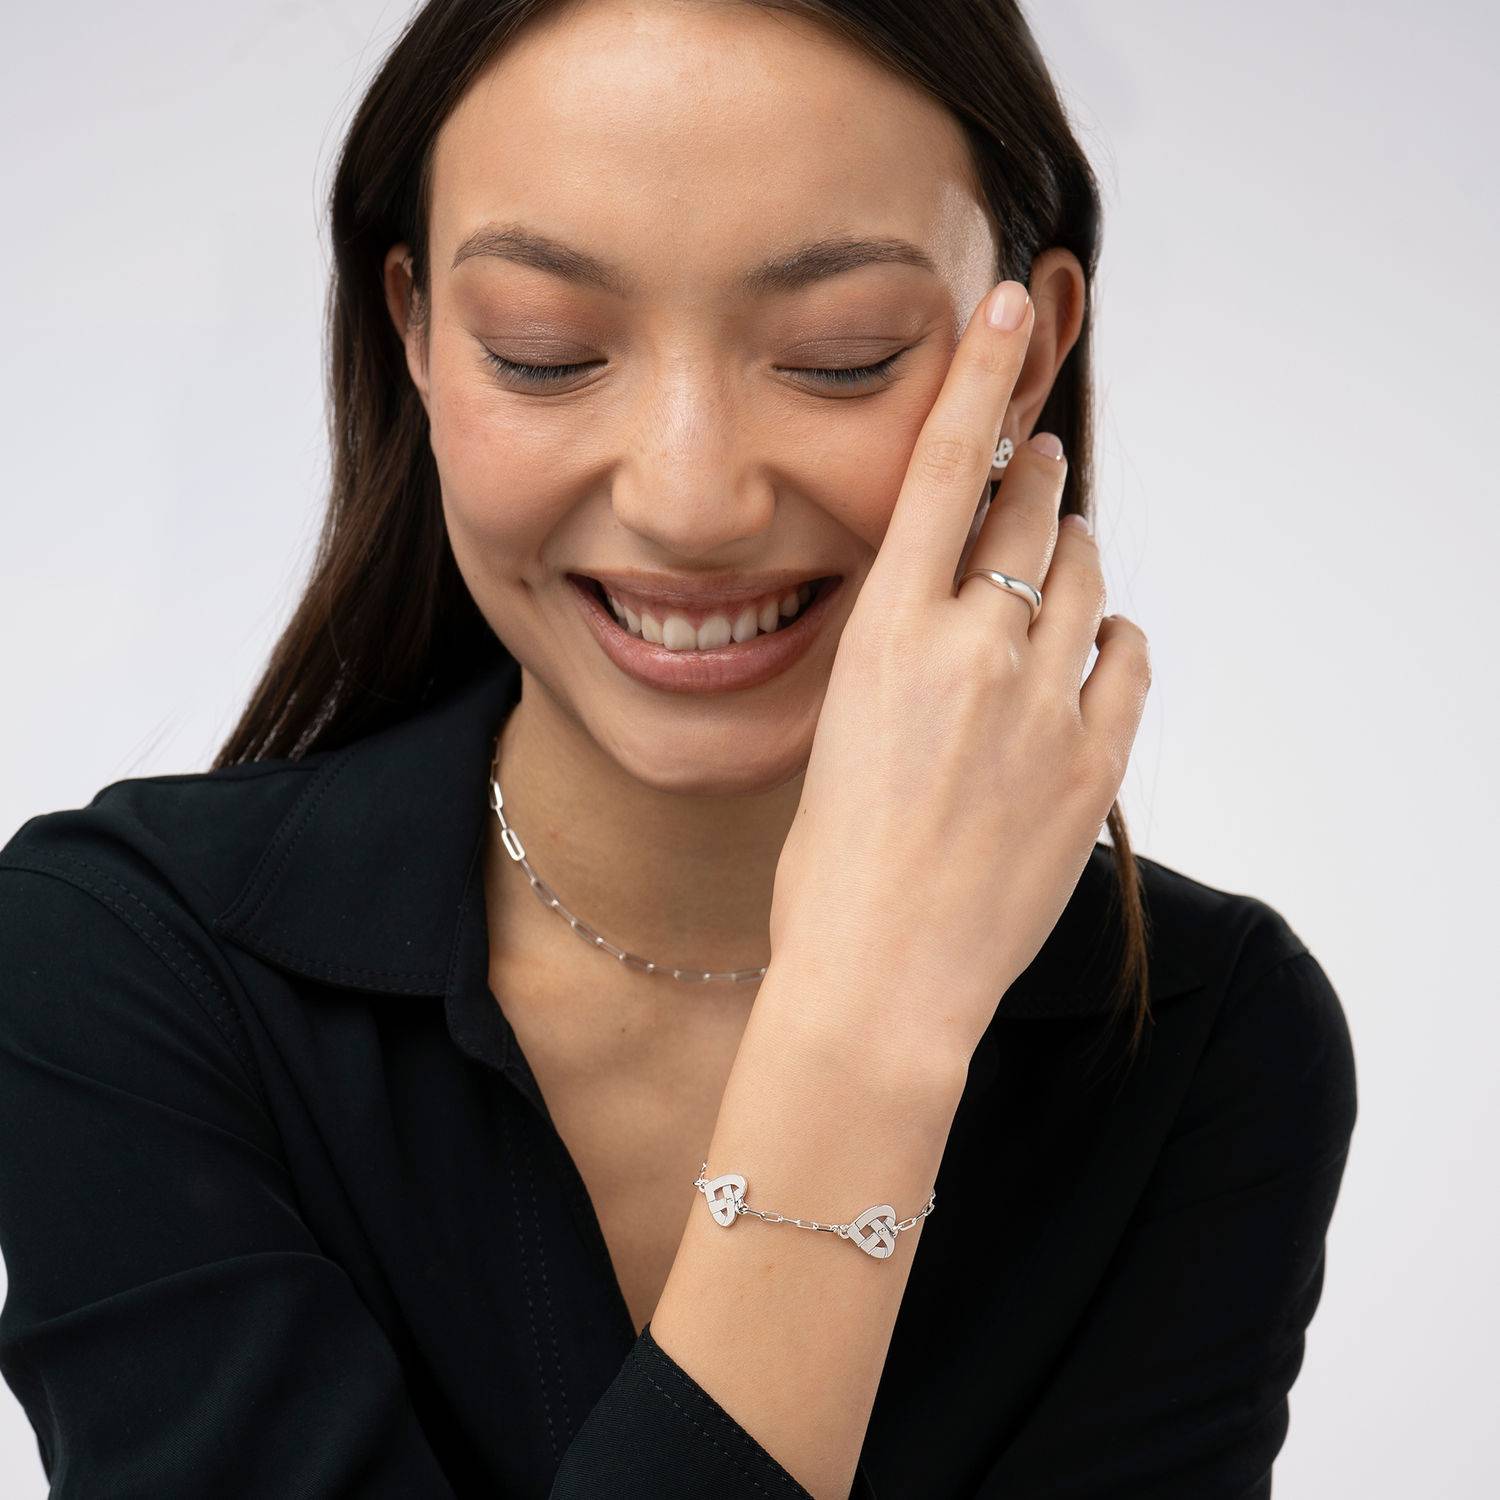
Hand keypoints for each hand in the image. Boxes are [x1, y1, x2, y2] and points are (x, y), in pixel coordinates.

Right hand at [765, 279, 1151, 1067]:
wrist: (880, 979)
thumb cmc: (829, 868)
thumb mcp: (837, 731)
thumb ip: (898, 653)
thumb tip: (953, 603)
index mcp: (887, 635)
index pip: (943, 467)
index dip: (977, 374)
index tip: (1007, 304)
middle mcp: (971, 649)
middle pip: (1030, 509)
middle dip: (1036, 475)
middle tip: (1038, 465)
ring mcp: (1042, 703)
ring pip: (1084, 575)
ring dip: (1071, 553)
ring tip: (1055, 563)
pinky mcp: (1092, 761)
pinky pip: (1127, 657)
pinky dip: (1111, 639)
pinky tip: (1094, 647)